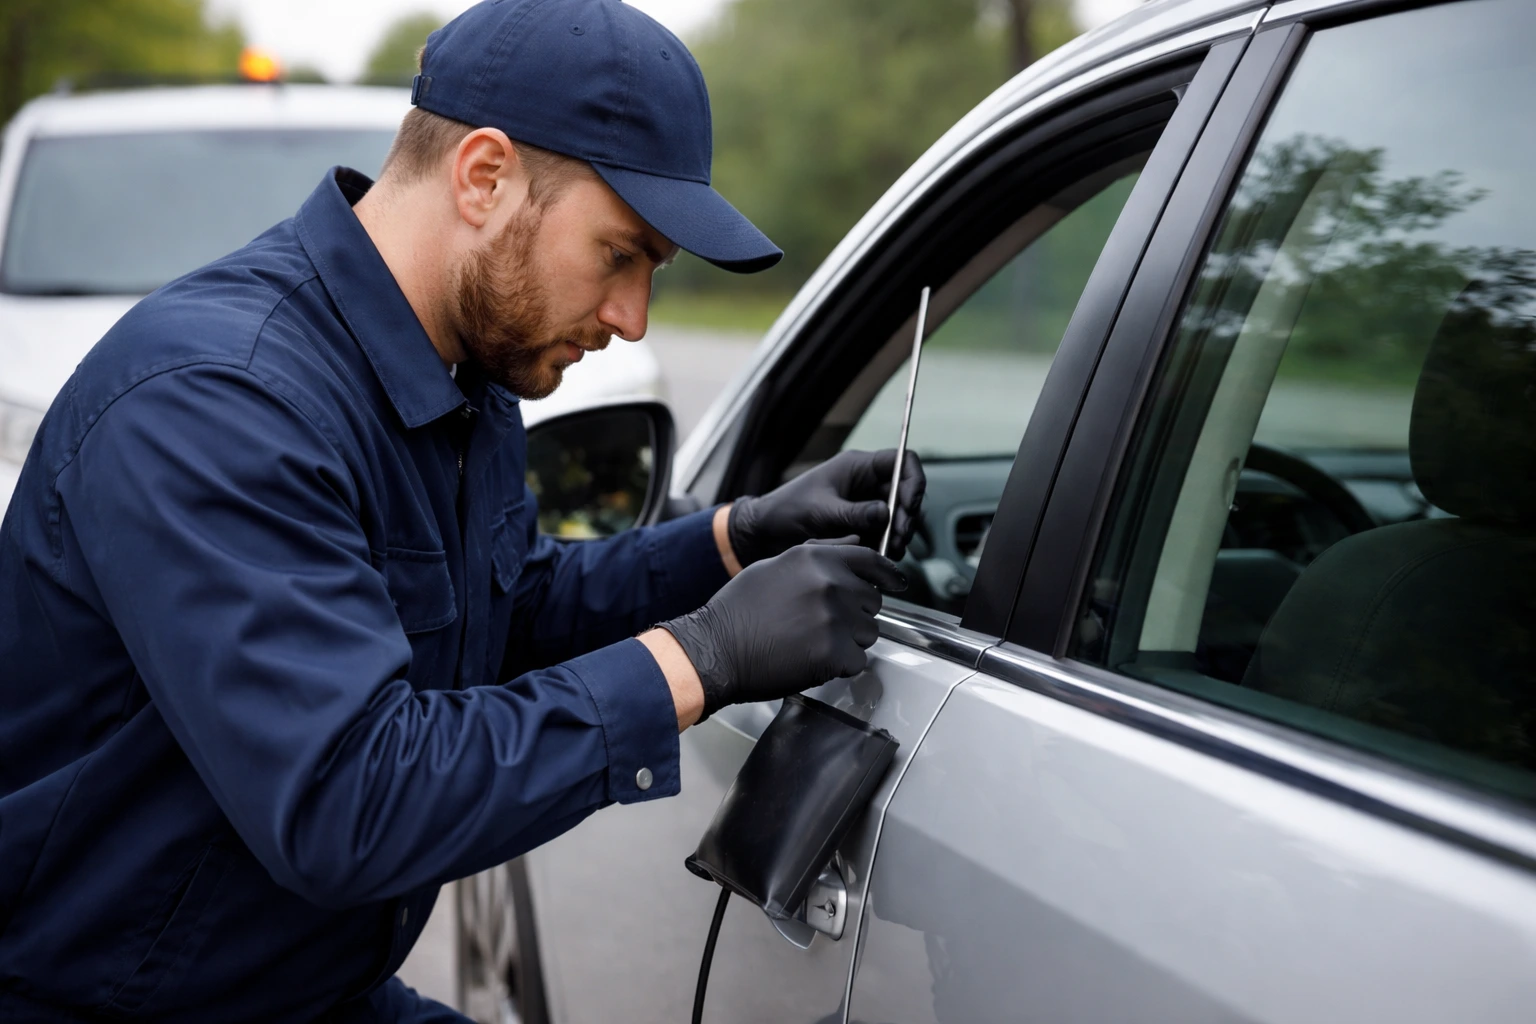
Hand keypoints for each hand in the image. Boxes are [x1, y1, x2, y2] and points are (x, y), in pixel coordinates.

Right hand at [659, 539, 906, 719]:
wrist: (715, 648)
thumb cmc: (739, 610)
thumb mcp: (775, 565)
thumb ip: (818, 555)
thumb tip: (853, 546)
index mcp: (817, 559)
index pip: (872, 561)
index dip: (888, 575)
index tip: (897, 583)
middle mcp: (831, 584)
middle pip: (873, 602)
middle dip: (857, 614)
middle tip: (824, 624)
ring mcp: (835, 620)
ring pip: (869, 633)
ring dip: (849, 641)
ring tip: (812, 642)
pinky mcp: (834, 654)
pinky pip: (856, 661)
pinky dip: (840, 666)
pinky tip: (812, 660)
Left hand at [727, 449, 925, 565]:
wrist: (766, 533)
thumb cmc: (787, 510)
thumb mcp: (820, 510)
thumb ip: (854, 512)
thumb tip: (886, 514)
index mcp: (858, 466)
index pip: (902, 461)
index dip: (913, 481)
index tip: (909, 506)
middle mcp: (867, 484)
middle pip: (906, 493)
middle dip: (906, 516)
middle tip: (897, 539)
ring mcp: (866, 506)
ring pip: (898, 517)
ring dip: (898, 535)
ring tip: (889, 552)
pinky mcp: (863, 527)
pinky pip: (885, 535)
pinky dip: (886, 546)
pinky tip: (879, 557)